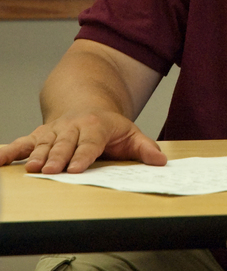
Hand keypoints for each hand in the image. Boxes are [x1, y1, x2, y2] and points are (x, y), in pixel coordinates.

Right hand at [0, 109, 165, 172]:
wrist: (87, 105)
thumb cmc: (109, 127)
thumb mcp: (131, 134)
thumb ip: (145, 148)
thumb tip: (161, 161)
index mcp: (96, 126)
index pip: (91, 142)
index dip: (84, 155)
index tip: (76, 168)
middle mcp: (73, 127)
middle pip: (65, 144)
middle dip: (58, 157)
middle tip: (52, 171)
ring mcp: (54, 131)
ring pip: (44, 144)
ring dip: (37, 156)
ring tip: (30, 170)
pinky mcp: (39, 135)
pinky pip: (23, 142)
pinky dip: (9, 150)